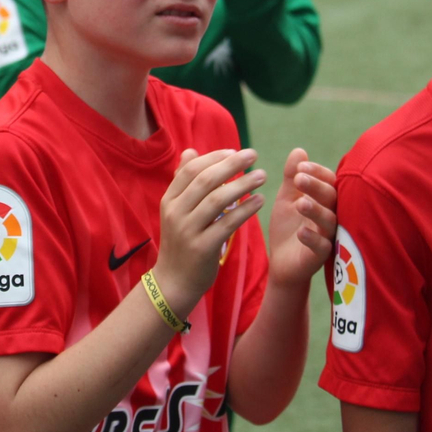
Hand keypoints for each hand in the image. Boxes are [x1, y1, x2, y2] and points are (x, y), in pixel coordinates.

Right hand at [155, 148, 266, 311]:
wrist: (173, 282)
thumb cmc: (181, 242)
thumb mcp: (176, 211)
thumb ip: (184, 182)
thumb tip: (190, 151)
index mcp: (169, 200)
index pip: (190, 170)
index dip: (214, 157)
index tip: (235, 150)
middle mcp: (175, 213)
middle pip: (205, 180)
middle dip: (231, 164)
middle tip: (253, 155)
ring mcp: (187, 230)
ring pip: (217, 199)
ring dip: (242, 184)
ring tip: (262, 176)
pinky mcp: (203, 248)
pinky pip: (228, 223)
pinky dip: (245, 210)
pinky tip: (260, 201)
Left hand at [265, 148, 336, 285]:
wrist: (281, 262)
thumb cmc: (288, 227)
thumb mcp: (286, 200)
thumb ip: (291, 178)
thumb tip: (299, 150)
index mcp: (323, 200)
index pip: (328, 181)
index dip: (317, 172)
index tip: (301, 166)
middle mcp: (330, 215)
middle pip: (331, 197)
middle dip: (316, 187)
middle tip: (299, 178)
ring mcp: (328, 236)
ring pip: (329, 221)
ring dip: (315, 210)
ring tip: (300, 203)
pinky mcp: (320, 256)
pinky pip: (321, 246)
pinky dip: (312, 238)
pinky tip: (300, 232)